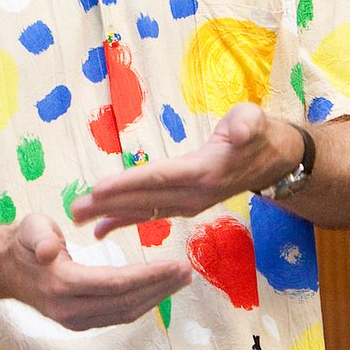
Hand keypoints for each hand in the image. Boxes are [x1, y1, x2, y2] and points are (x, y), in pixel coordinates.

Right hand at [0, 213, 190, 329]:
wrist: (6, 269)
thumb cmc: (24, 242)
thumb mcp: (30, 229)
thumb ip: (41, 237)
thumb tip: (49, 251)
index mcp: (62, 284)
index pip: (115, 283)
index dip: (149, 276)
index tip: (174, 265)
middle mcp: (71, 310)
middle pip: (126, 302)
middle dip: (160, 287)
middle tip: (186, 270)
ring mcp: (76, 321)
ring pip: (125, 313)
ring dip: (156, 298)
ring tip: (179, 280)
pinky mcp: (82, 323)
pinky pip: (118, 316)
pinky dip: (142, 304)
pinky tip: (158, 291)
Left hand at [68, 103, 298, 238]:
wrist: (274, 161)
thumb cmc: (259, 133)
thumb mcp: (256, 121)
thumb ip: (246, 125)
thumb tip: (239, 130)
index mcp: (205, 171)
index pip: (160, 178)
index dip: (129, 184)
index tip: (99, 189)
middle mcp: (194, 194)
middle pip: (145, 199)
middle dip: (108, 205)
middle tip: (74, 209)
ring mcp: (188, 204)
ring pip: (143, 211)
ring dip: (110, 215)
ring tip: (77, 218)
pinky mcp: (183, 206)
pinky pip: (150, 215)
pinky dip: (124, 220)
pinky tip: (99, 228)